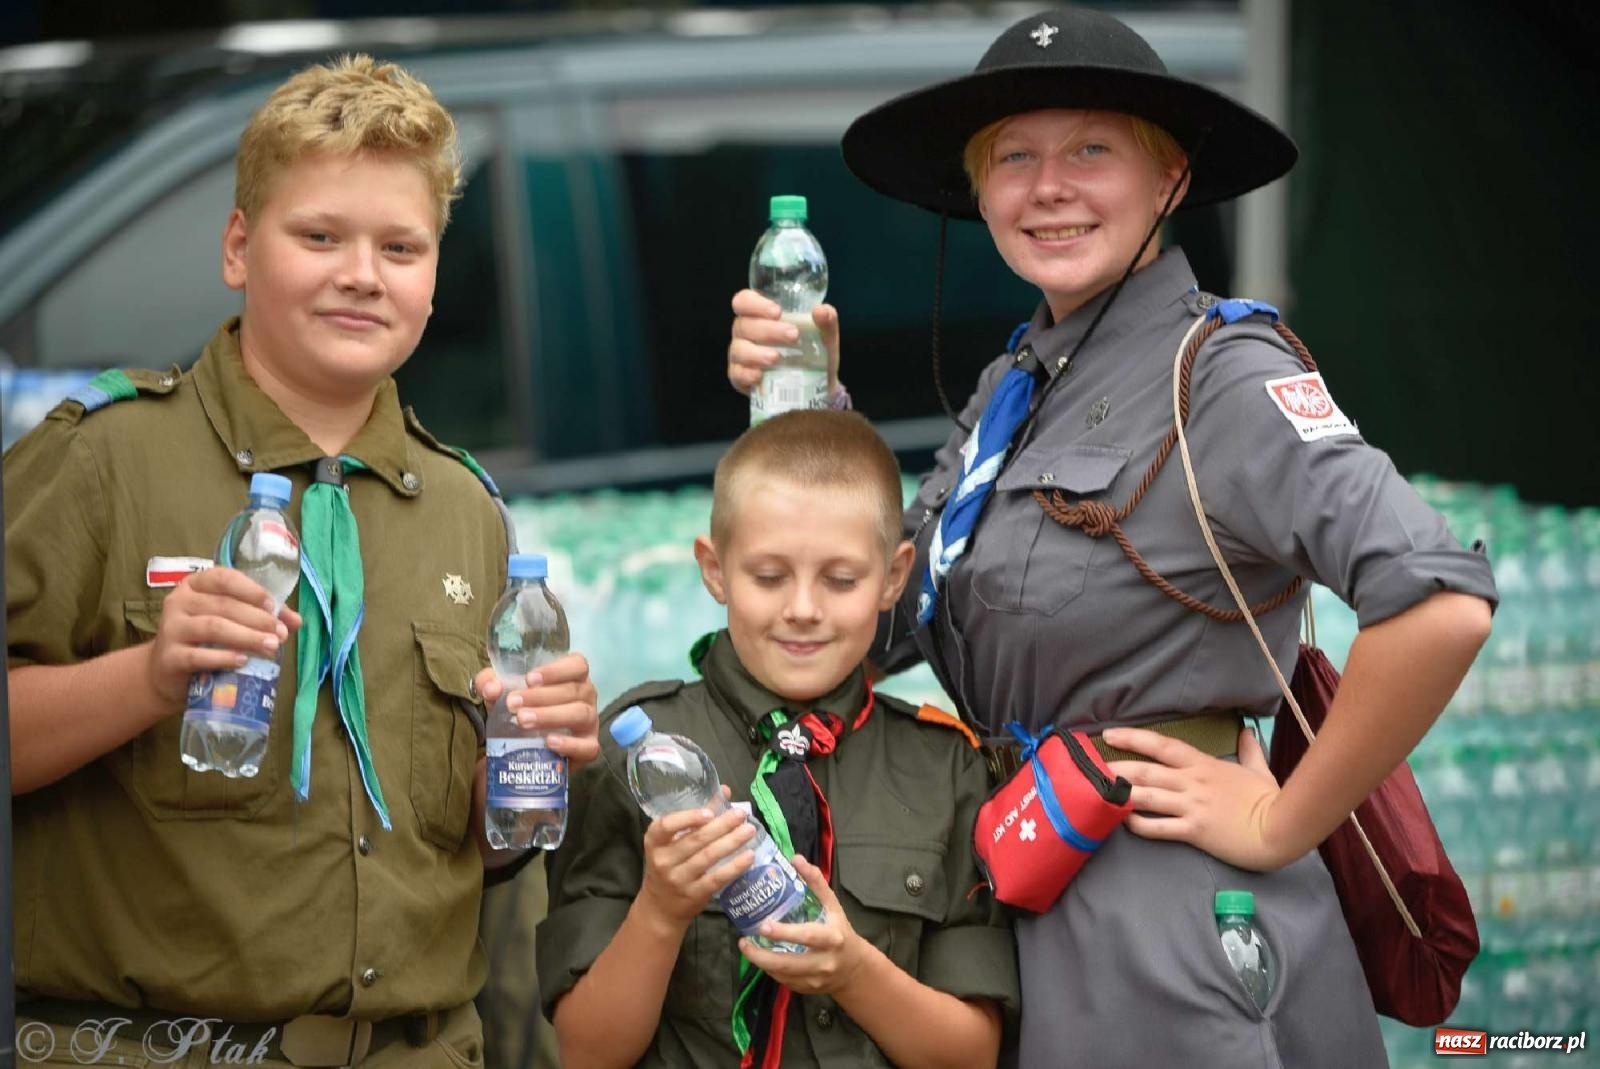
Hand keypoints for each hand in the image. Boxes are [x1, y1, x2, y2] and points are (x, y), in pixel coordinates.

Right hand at [145, 566, 300, 705]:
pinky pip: (198, 655)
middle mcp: (179, 601)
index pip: (224, 578)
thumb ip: (262, 616)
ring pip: (213, 627)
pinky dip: (224, 657)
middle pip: (224, 605)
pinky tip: (243, 661)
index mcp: (196, 585)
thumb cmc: (205, 640)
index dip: (251, 590)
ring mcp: (171, 628)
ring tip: (271, 646)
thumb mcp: (231, 621)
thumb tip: (296, 621)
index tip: (273, 606)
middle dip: (257, 619)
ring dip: (246, 636)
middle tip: (281, 634)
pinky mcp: (169, 657)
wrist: (168, 674)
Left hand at [474, 652, 600, 771]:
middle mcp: (586, 697)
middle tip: (513, 704)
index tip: (529, 679)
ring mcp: (590, 723)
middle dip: (541, 696)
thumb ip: (491, 684)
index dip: (556, 669)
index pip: (577, 664)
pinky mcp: (589, 749)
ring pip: (580, 714)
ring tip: (523, 721)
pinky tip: (549, 742)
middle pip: (574, 690)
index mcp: (572, 677)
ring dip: (551, 716)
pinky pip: (587, 746)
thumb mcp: (502, 694)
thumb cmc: (521, 711)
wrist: (522, 750)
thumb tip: (491, 688)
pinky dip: (569, 744)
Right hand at [635, 790, 756, 929]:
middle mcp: (664, 860)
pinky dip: (734, 867)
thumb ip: (698, 816)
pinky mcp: (694, 894)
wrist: (660, 908)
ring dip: (731, 842)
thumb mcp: (673, 841)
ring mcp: (679, 879)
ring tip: (749, 830)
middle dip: (721, 826)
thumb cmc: (669, 865)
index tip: (709, 812)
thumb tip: (724, 791)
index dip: (687, 818)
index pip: (665, 826)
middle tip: (740, 815)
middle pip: (695, 840)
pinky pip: (716, 878)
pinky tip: (749, 856)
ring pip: (708, 857)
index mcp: (655, 842)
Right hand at [727, 289, 840, 394]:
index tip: (777, 312)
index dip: (755, 304)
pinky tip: (759, 376)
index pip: (744, 301)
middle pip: (744, 325)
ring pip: (739, 349)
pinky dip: (747, 374)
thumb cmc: (814, 353)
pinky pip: (737, 374)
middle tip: (793, 335)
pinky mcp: (740, 377)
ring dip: (756, 353)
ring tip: (776, 358)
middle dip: (768, 330)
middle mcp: (745, 332)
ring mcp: (740, 355)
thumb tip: (821, 311)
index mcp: (759, 314)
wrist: (818, 388)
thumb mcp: (825, 337)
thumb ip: (826, 321)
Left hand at [739, 856, 869, 996]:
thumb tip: (795, 858)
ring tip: (745, 946)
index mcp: (832, 938)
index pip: (807, 936)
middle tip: (743, 941)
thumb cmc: (840, 931)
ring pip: (782, 974)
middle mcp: (824, 962)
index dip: (784, 933)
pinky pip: (783, 981)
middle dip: (762, 955)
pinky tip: (760, 957)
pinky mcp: (806, 989)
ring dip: (760, 962)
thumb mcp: (833, 906)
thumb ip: (815, 882)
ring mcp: (814, 979)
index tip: (763, 926)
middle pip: (788, 963)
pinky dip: (769, 969)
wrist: (853, 969)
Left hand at [1103, 726, 1292, 871]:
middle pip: (1145, 770)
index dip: (1134, 738)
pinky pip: (1159, 827)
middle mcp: (1193, 782)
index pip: (1162, 745)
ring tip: (1095, 792)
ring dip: (1120, 793)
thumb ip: (1249, 749)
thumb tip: (1246, 730)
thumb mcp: (1259, 770)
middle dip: (1115, 768)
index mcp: (1204, 765)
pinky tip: (1122, 821)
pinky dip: (1138, 824)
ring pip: (1147, 796)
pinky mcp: (1194, 831)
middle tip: (1089, 767)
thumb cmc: (1268, 800)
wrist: (1280, 829)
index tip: (1109, 734)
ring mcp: (1192, 806)